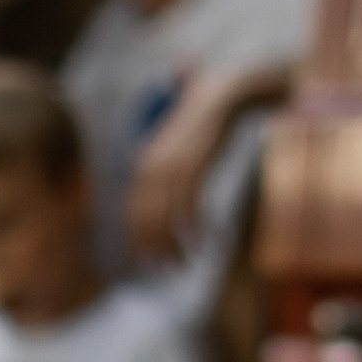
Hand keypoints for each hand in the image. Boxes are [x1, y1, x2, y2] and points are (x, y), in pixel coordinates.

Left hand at [127, 74, 231, 262]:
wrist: (228, 91)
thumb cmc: (206, 116)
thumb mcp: (181, 142)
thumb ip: (170, 160)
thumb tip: (161, 183)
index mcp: (146, 161)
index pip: (132, 211)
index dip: (139, 240)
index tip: (149, 260)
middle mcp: (152, 166)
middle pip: (144, 220)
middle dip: (153, 250)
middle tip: (167, 270)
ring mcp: (172, 167)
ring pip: (164, 220)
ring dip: (173, 247)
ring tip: (183, 264)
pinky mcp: (194, 167)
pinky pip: (188, 209)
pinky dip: (194, 231)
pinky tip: (203, 245)